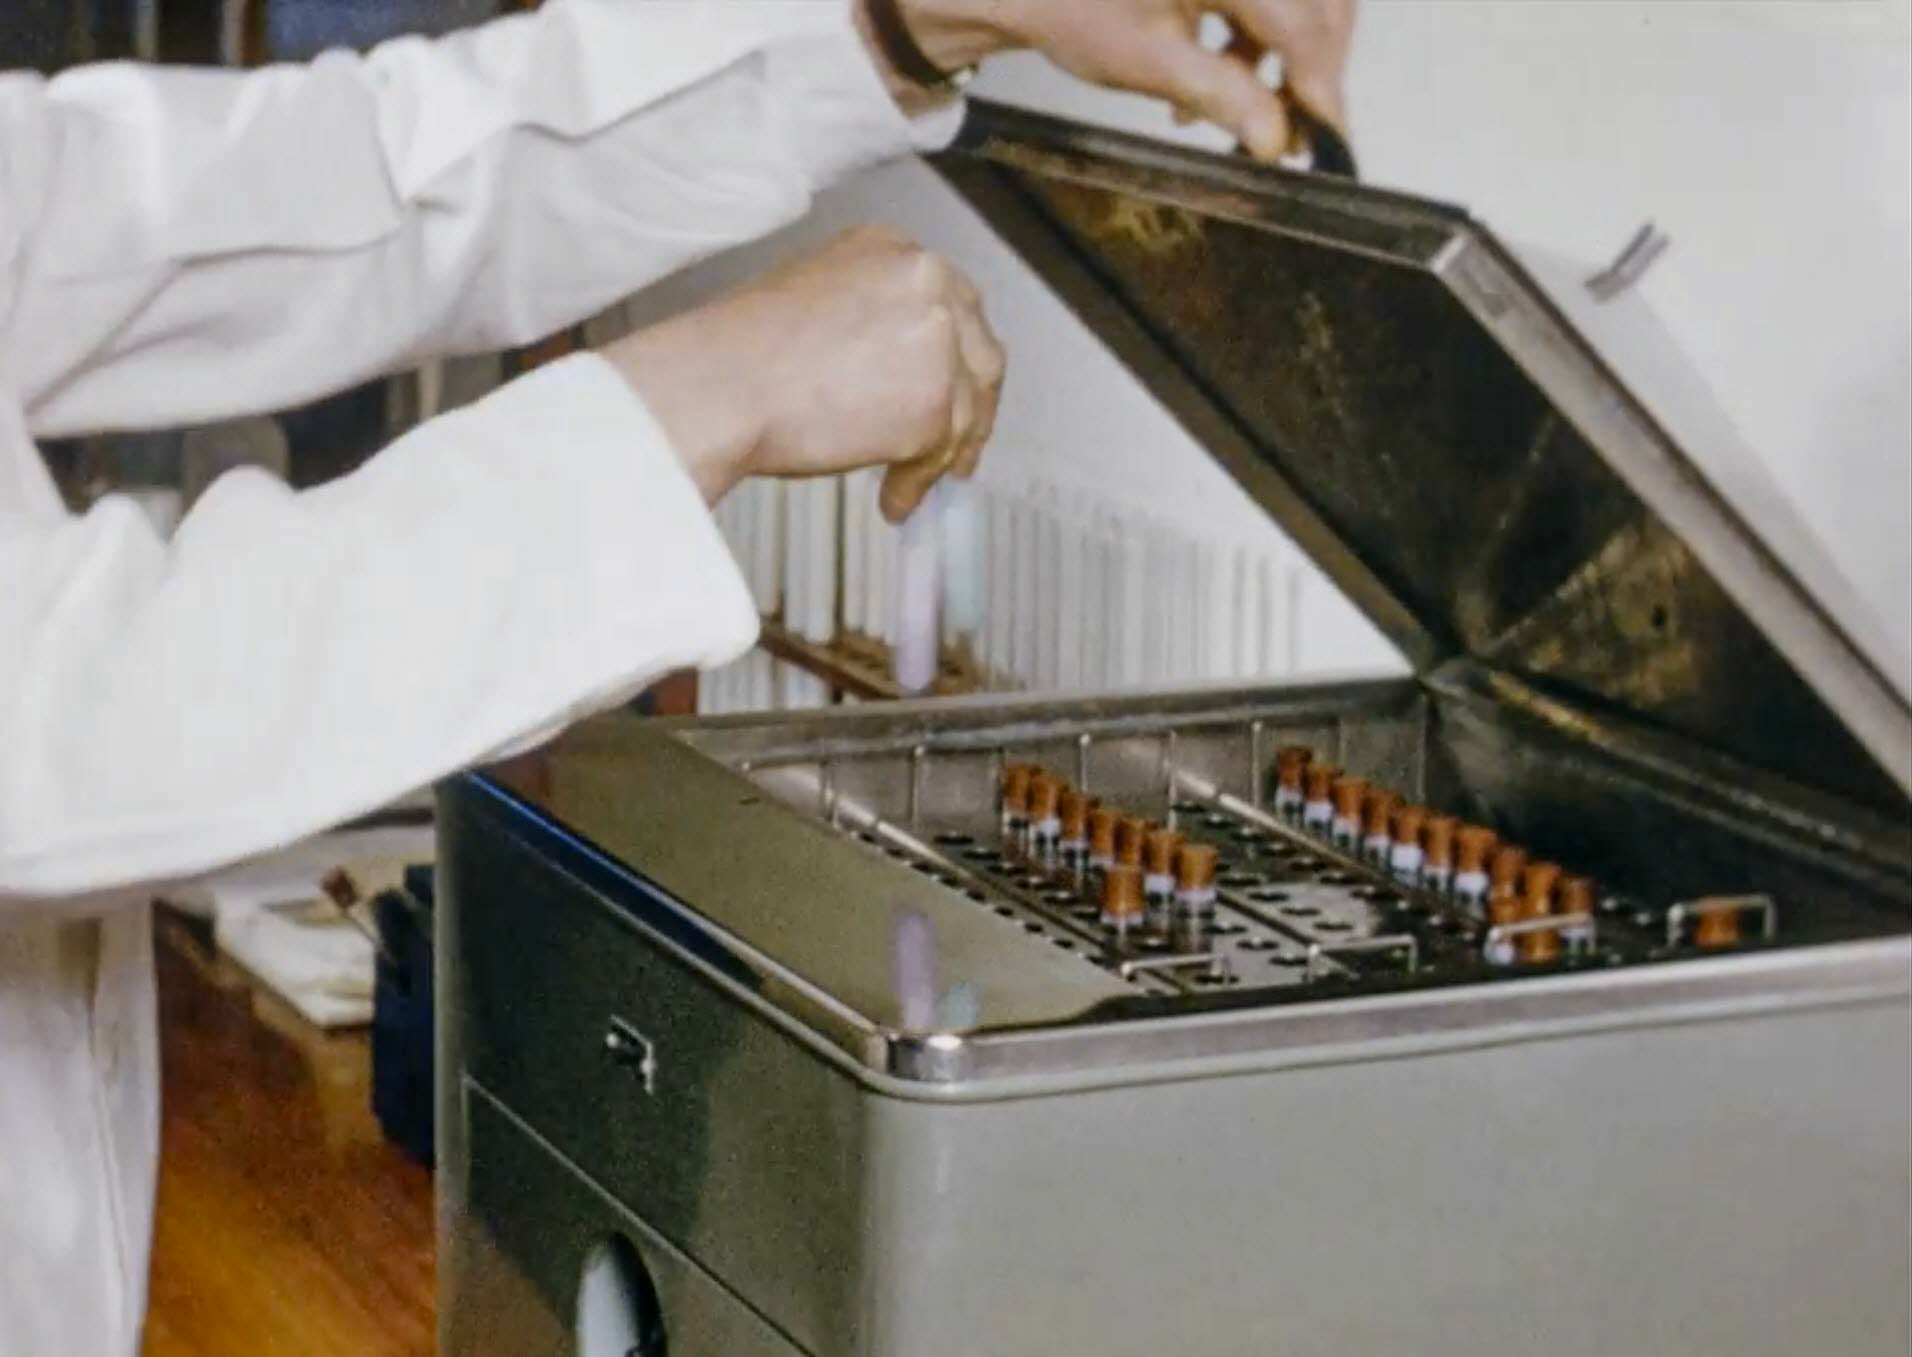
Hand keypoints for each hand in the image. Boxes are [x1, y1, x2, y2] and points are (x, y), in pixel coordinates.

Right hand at [603, 227, 1004, 521]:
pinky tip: (892, 499)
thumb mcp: (813, 305)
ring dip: (938, 456)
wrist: (720, 385)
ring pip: (965, 409)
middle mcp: (926, 282)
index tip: (949, 393)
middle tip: (953, 450)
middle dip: (969, 408)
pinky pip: (941, 453)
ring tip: (904, 485)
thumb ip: (868, 325)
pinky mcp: (935, 400)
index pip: (952, 306)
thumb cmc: (739, 355)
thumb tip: (894, 375)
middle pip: (978, 354)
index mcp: (892, 250)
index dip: (953, 360)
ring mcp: (936, 339)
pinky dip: (919, 482)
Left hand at [873, 0, 1354, 159]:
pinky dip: (1262, 38)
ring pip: (1303, 0)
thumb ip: (1219, 94)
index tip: (1327, 132)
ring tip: (1248, 108)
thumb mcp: (1146, 60)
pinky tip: (1229, 74)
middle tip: (1296, 128)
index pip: (1302, 18)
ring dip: (1287, 57)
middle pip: (1319, 4)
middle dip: (1311, 68)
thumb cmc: (1071, 6)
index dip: (1321, 81)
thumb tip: (1274, 135)